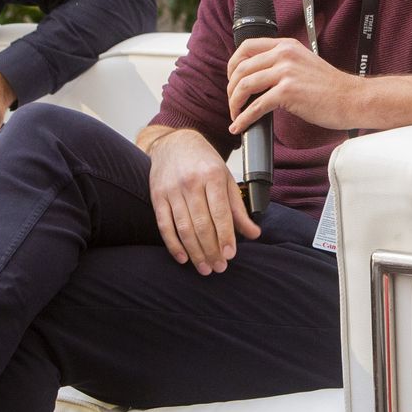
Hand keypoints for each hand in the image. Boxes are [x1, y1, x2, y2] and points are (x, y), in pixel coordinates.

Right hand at [145, 127, 260, 274]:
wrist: (174, 143)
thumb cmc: (203, 162)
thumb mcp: (226, 178)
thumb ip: (238, 208)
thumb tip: (254, 233)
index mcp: (212, 176)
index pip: (220, 213)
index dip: (225, 237)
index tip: (230, 255)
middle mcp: (191, 183)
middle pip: (201, 224)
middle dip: (211, 250)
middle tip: (219, 268)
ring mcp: (171, 190)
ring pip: (183, 228)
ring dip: (195, 252)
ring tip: (205, 268)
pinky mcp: (157, 197)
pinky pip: (164, 225)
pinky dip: (173, 245)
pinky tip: (183, 258)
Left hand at [227, 37, 361, 135]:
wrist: (352, 98)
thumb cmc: (331, 87)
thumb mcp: (304, 63)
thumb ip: (283, 63)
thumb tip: (259, 77)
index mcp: (286, 45)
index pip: (247, 46)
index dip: (233, 64)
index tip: (232, 79)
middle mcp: (284, 54)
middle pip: (241, 68)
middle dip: (231, 88)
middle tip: (233, 102)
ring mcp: (285, 72)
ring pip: (244, 86)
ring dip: (234, 104)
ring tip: (235, 116)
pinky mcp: (287, 92)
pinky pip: (256, 106)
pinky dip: (244, 118)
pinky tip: (240, 126)